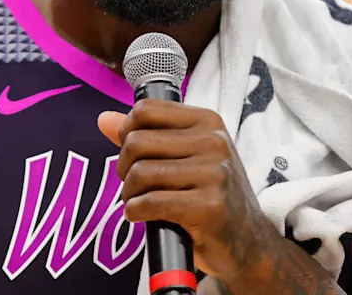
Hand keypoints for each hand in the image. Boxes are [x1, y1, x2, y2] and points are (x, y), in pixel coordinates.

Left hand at [97, 100, 268, 281]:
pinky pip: (151, 202)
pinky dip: (135, 211)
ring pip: (140, 173)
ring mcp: (214, 174)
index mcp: (207, 121)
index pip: (145, 110)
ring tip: (138, 202)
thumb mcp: (186, 156)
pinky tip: (140, 216)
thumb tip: (103, 119)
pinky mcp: (209, 206)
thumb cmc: (210, 195)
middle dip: (124, 168)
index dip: (126, 132)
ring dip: (129, 194)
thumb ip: (146, 135)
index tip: (132, 155)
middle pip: (136, 142)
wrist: (248, 241)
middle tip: (134, 185)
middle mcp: (213, 142)